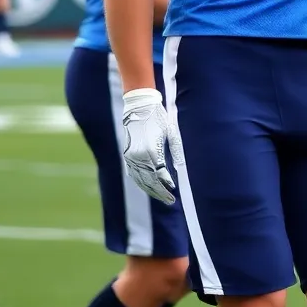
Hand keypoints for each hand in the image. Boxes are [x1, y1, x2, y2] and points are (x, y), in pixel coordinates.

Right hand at [122, 87, 181, 204]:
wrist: (139, 106)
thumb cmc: (159, 118)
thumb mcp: (171, 132)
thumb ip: (176, 150)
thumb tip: (179, 168)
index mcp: (151, 151)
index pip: (160, 174)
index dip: (167, 184)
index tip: (174, 190)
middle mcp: (139, 156)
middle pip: (149, 180)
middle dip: (160, 192)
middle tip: (170, 201)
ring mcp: (130, 156)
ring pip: (140, 180)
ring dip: (150, 190)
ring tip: (161, 197)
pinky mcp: (127, 155)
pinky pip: (133, 174)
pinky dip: (140, 182)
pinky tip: (148, 187)